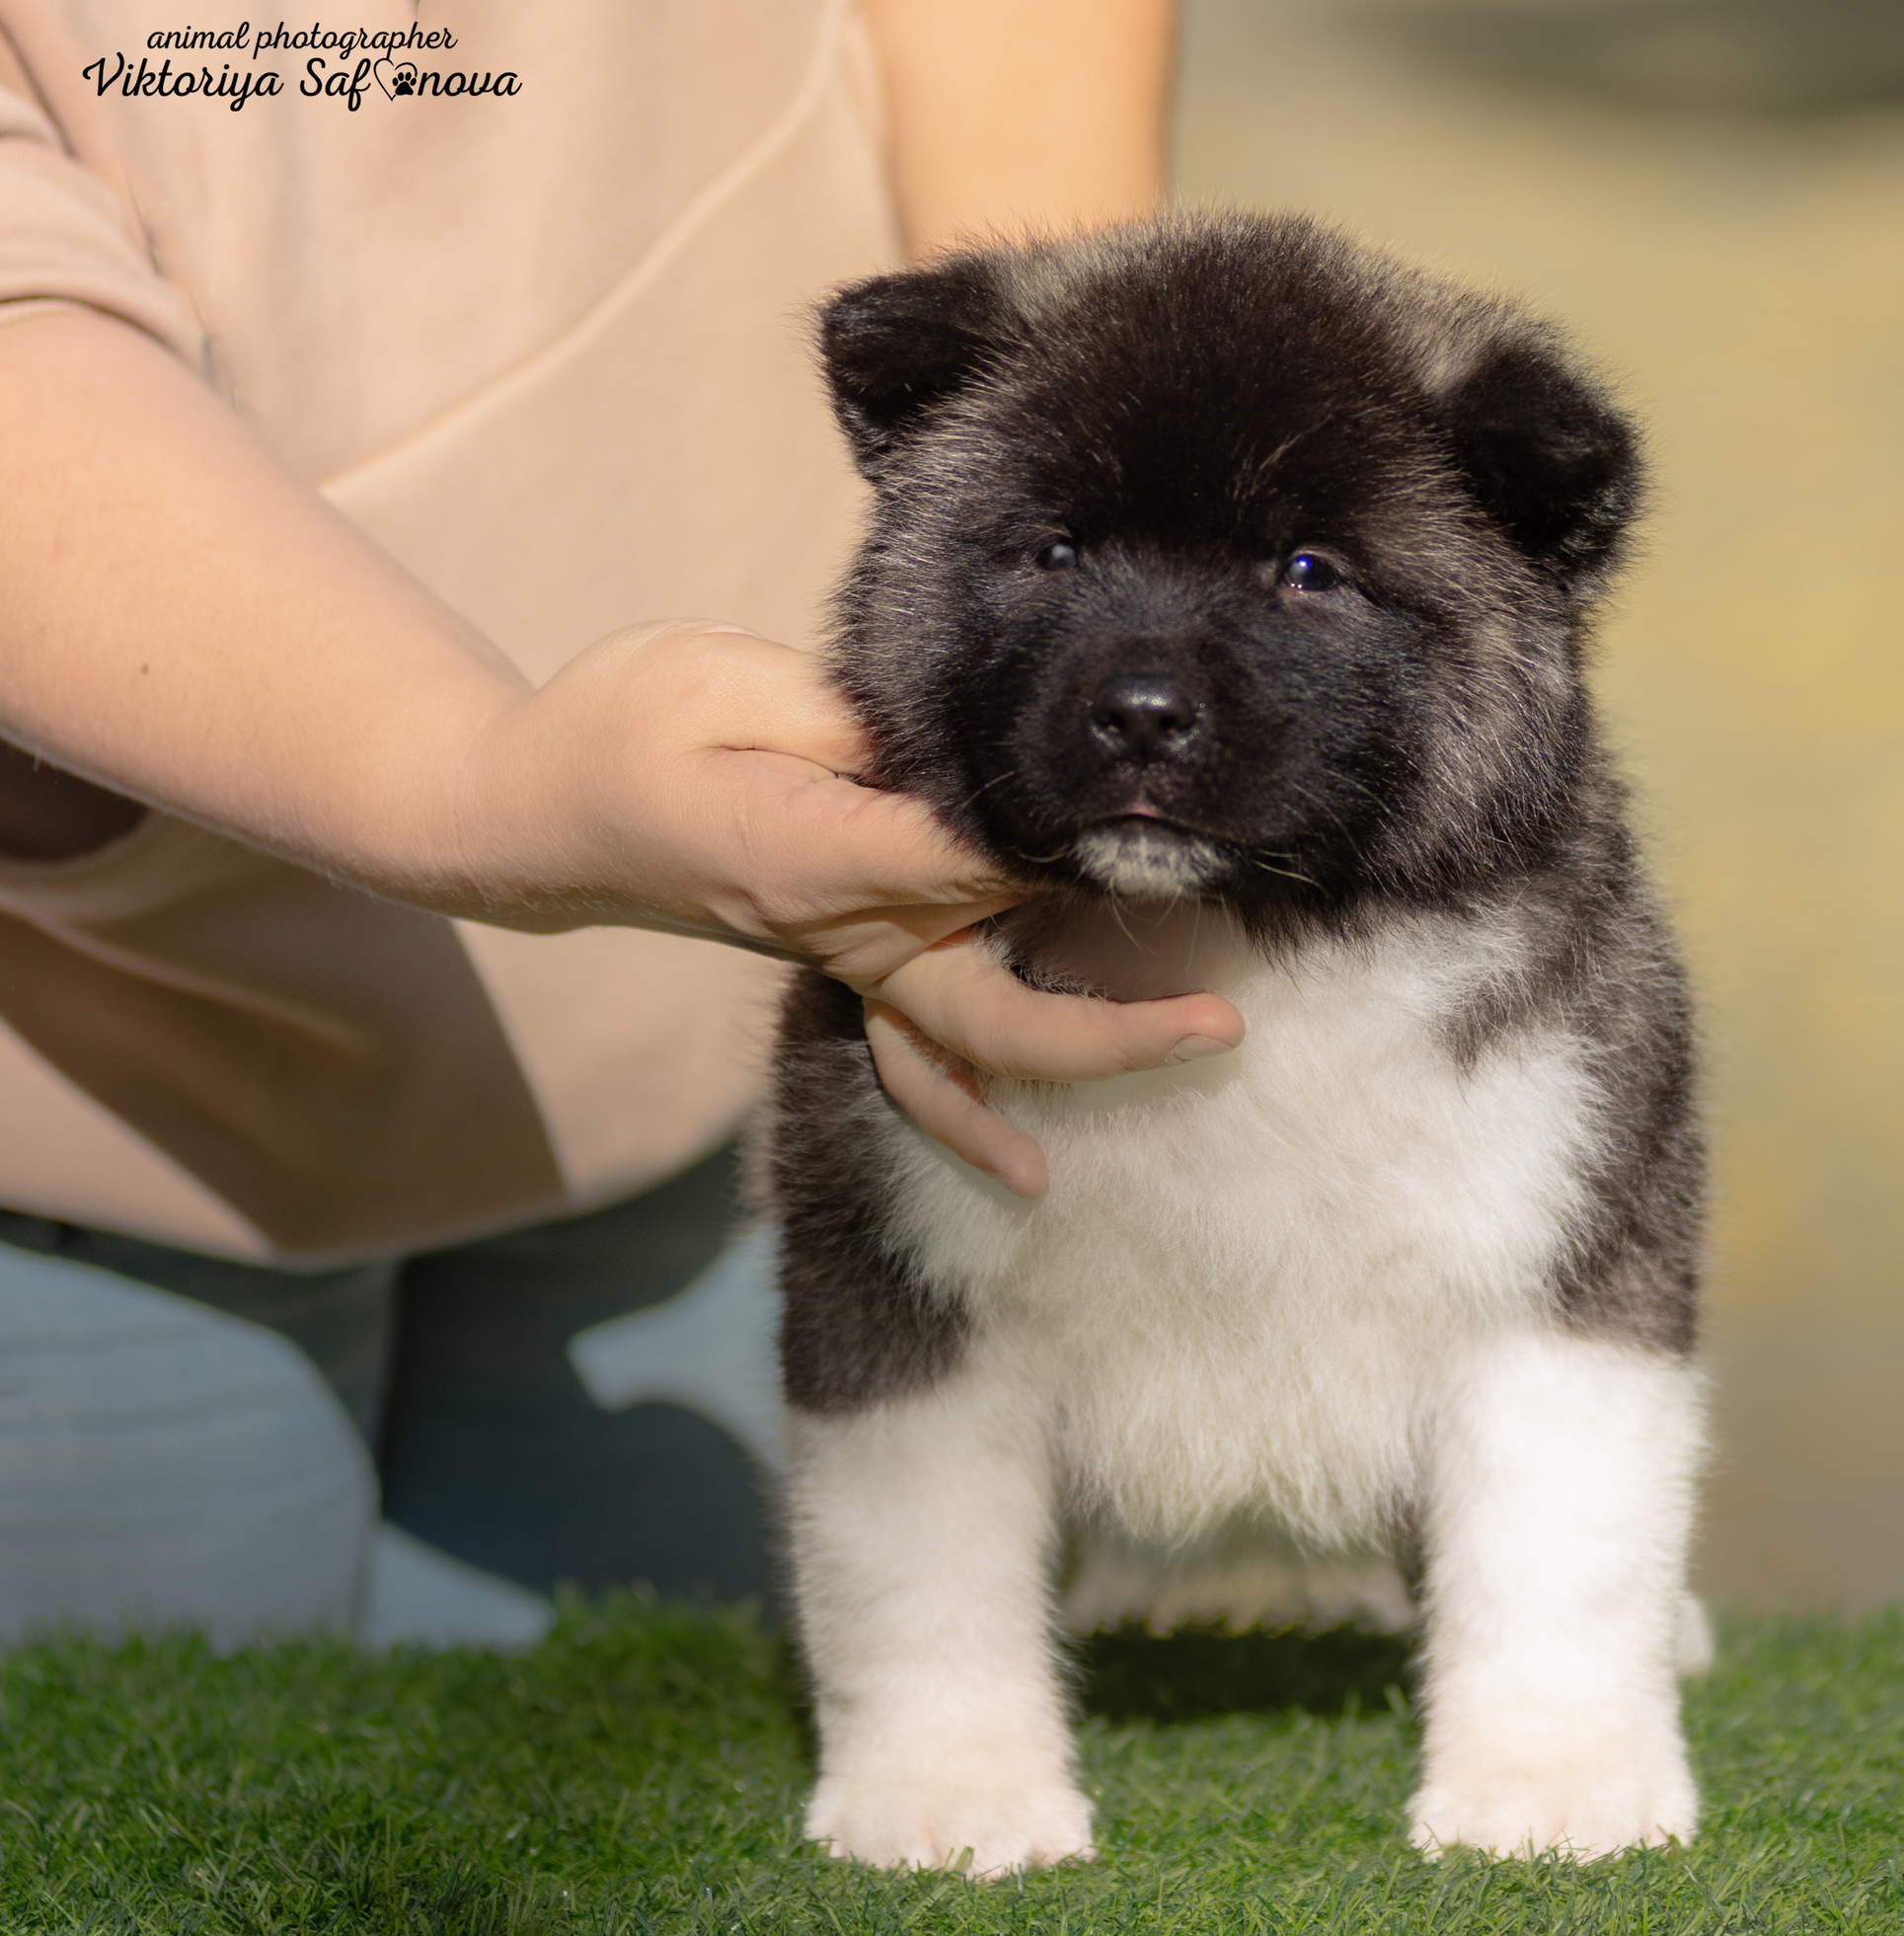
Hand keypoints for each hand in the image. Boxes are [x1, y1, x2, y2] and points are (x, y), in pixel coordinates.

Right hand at [456, 620, 1242, 1194]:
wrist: (541, 812)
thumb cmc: (623, 725)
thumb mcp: (722, 679)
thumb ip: (846, 712)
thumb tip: (958, 737)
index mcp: (811, 854)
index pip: (965, 866)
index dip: (1057, 856)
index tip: (1147, 835)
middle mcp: (838, 929)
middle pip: (992, 1008)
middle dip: (1111, 1031)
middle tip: (1222, 1026)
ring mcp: (842, 959)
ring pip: (960, 1049)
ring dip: (1065, 1075)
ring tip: (1177, 1071)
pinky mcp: (843, 960)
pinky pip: (913, 1054)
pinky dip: (970, 1105)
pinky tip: (1025, 1149)